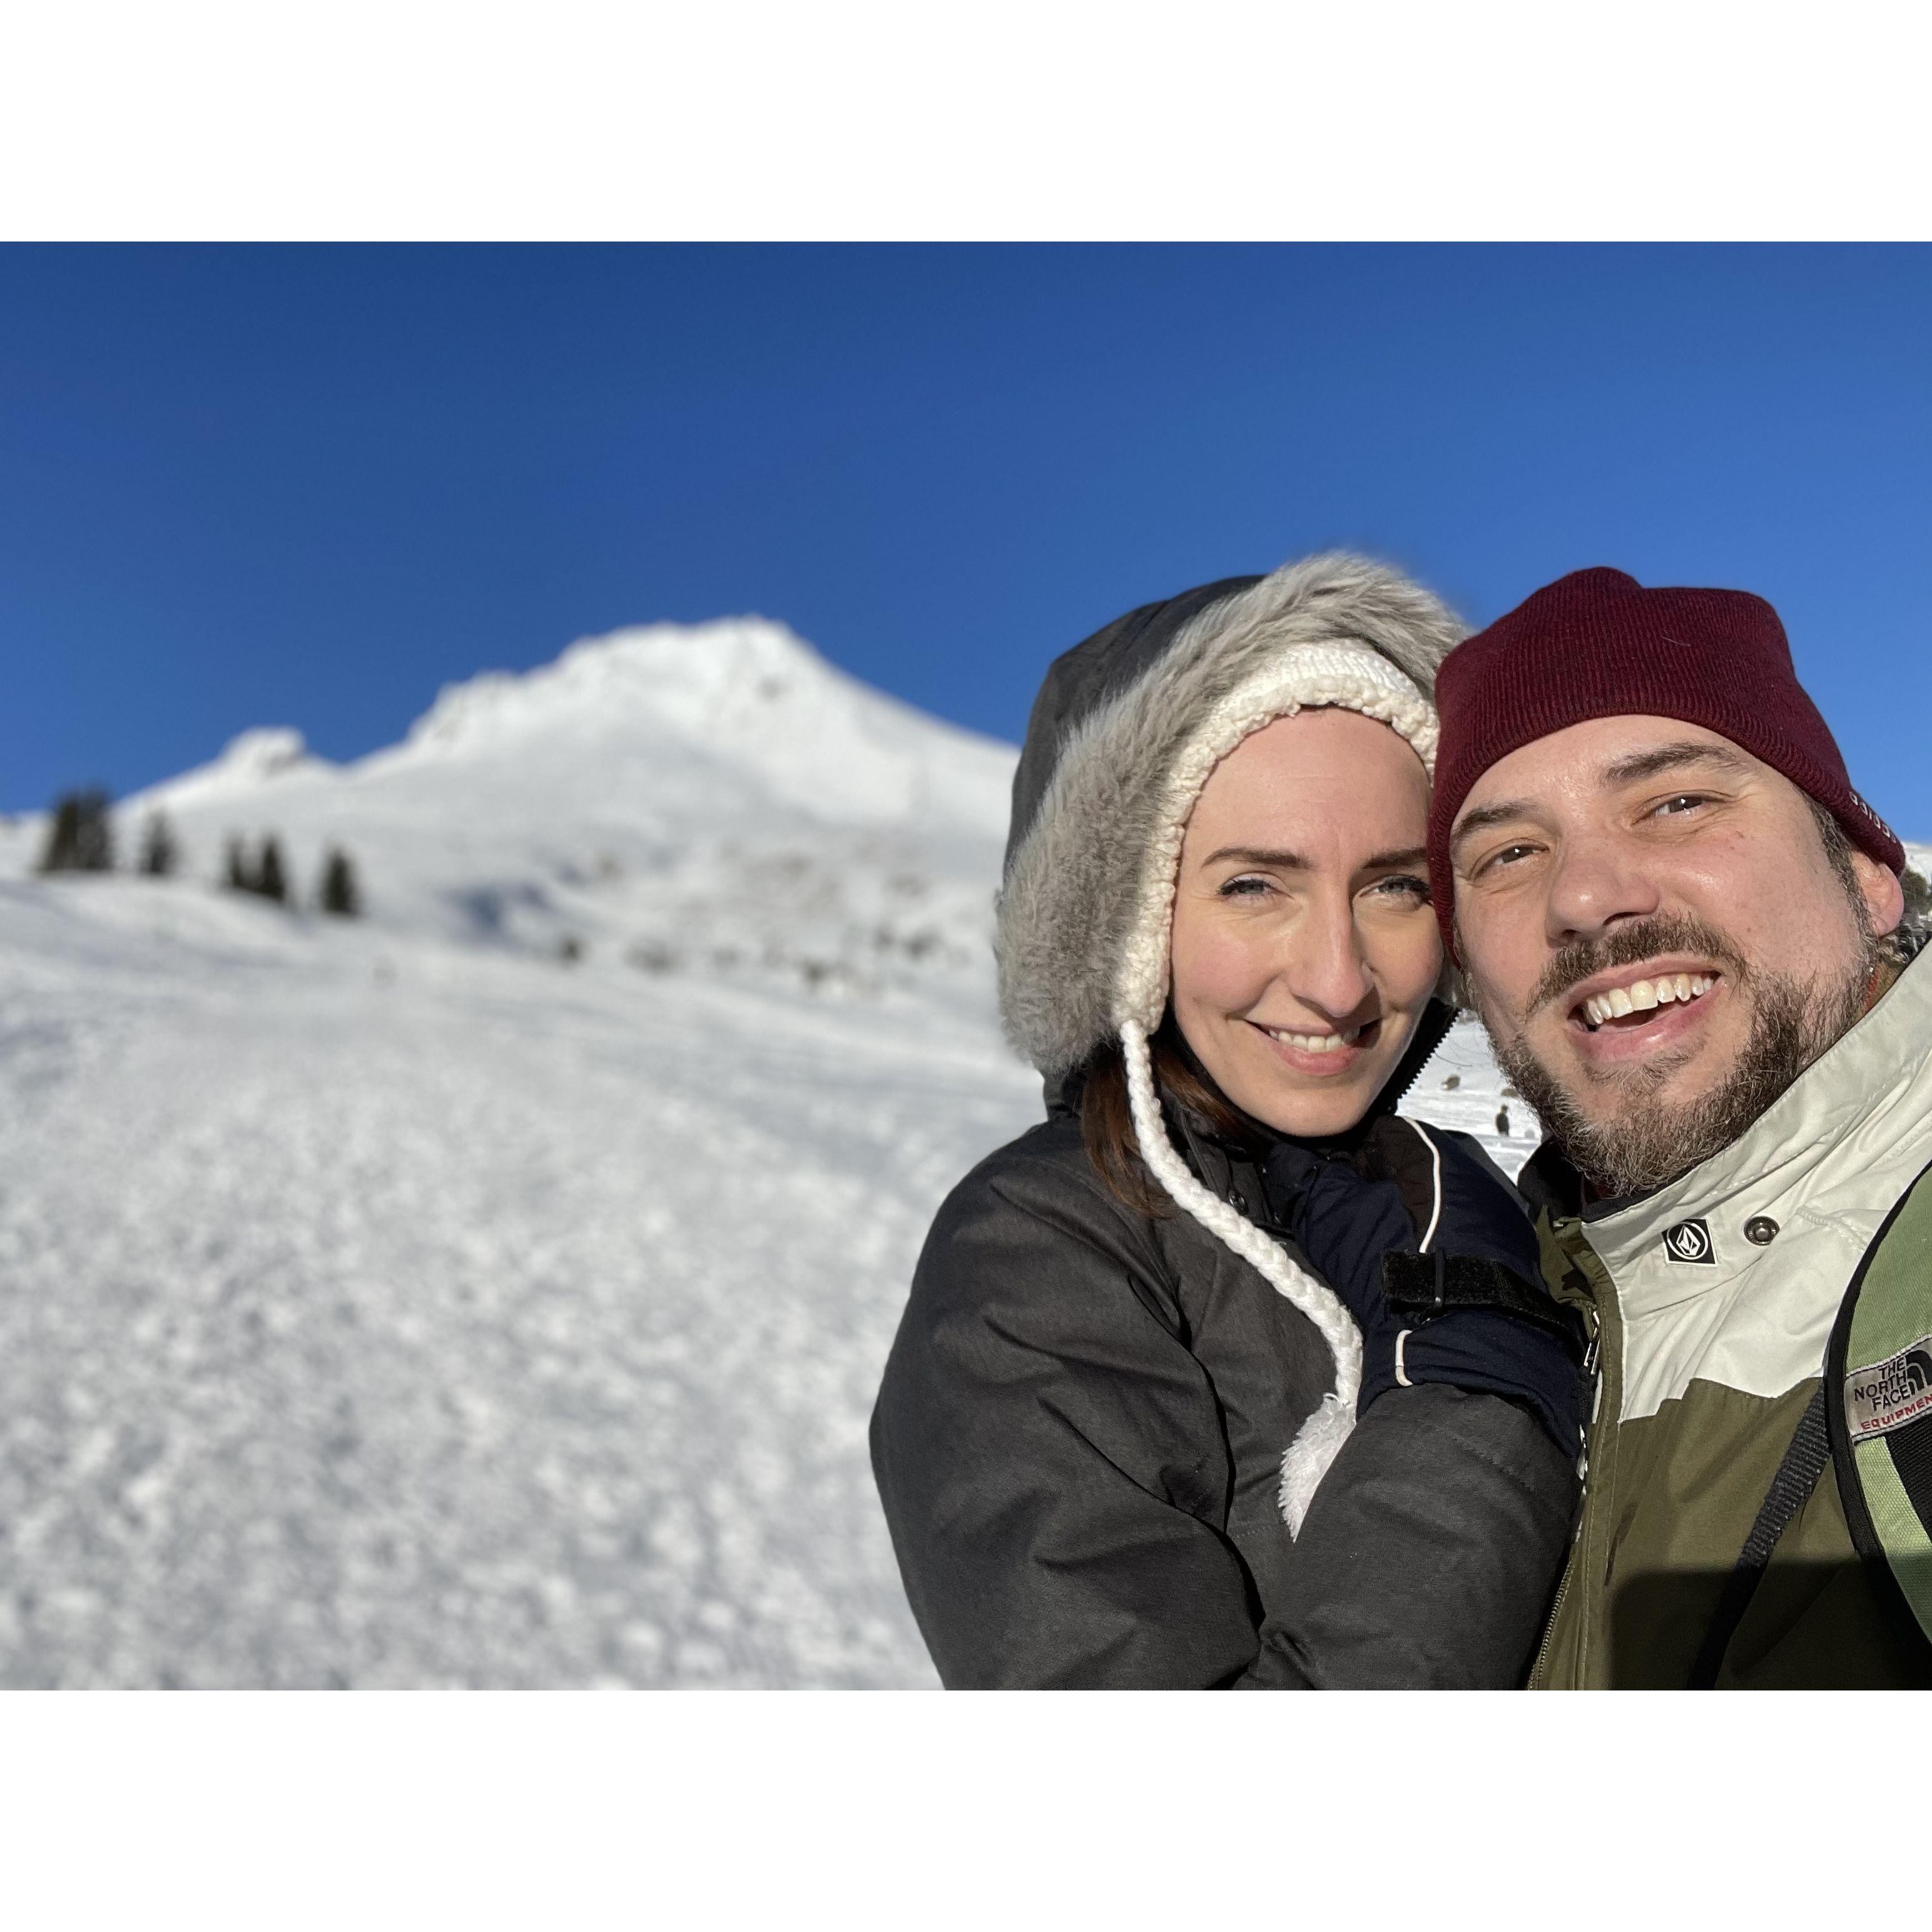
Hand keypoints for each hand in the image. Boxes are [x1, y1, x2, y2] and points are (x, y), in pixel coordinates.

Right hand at [1262, 1117, 1585, 1453]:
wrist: (1462, 1328)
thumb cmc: (1392, 1263)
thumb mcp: (1329, 1217)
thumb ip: (1302, 1178)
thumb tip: (1285, 1159)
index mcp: (1427, 1143)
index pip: (1377, 1137)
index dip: (1350, 1165)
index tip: (1337, 1197)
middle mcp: (1471, 1162)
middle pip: (1415, 1168)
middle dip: (1388, 1191)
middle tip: (1364, 1230)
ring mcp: (1500, 1202)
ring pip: (1445, 1199)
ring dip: (1421, 1218)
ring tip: (1398, 1256)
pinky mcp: (1518, 1242)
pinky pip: (1471, 1230)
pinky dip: (1451, 1243)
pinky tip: (1432, 1272)